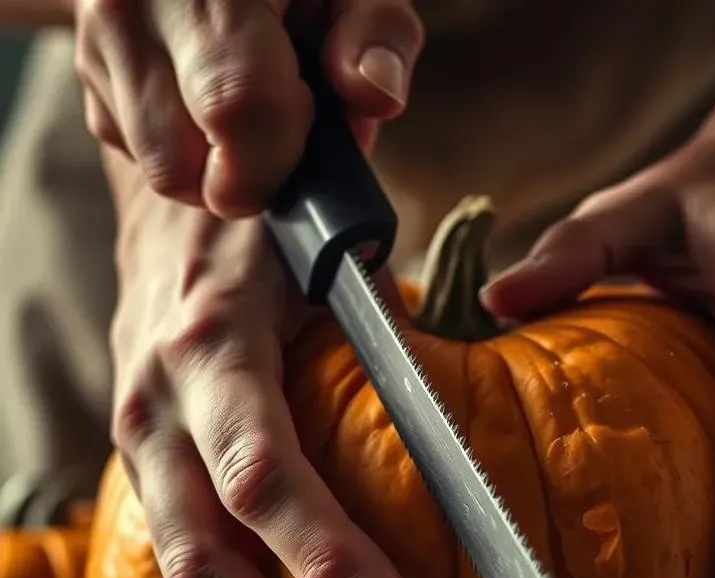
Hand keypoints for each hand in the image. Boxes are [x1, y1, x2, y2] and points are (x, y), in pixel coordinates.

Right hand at [73, 0, 423, 215]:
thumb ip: (380, 34)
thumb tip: (373, 92)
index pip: (234, 107)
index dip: (279, 153)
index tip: (304, 132)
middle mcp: (130, 7)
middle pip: (180, 169)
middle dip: (246, 176)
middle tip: (285, 122)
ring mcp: (97, 40)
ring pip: (157, 171)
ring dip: (215, 165)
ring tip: (253, 105)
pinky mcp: (87, 70)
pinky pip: (138, 152)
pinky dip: (186, 145)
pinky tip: (212, 96)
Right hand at [109, 180, 420, 577]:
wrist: (167, 206)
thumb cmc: (268, 229)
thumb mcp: (324, 253)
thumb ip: (379, 323)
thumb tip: (457, 415)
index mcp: (214, 346)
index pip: (266, 475)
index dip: (328, 557)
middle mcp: (160, 403)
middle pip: (208, 549)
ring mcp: (138, 438)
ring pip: (183, 565)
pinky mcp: (143, 463)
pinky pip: (178, 550)